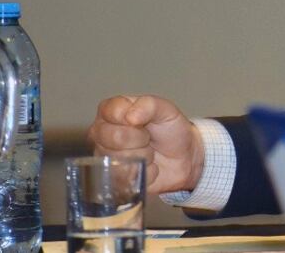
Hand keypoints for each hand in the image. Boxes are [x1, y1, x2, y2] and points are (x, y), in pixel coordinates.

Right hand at [87, 95, 204, 194]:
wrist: (183, 155)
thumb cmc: (169, 129)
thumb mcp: (165, 109)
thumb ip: (148, 105)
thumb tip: (130, 117)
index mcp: (109, 112)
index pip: (112, 112)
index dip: (133, 117)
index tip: (144, 120)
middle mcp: (101, 135)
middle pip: (115, 137)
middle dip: (141, 138)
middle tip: (148, 137)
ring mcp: (104, 158)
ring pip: (122, 159)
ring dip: (145, 156)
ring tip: (148, 150)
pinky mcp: (113, 180)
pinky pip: (130, 177)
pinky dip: (147, 172)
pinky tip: (149, 166)